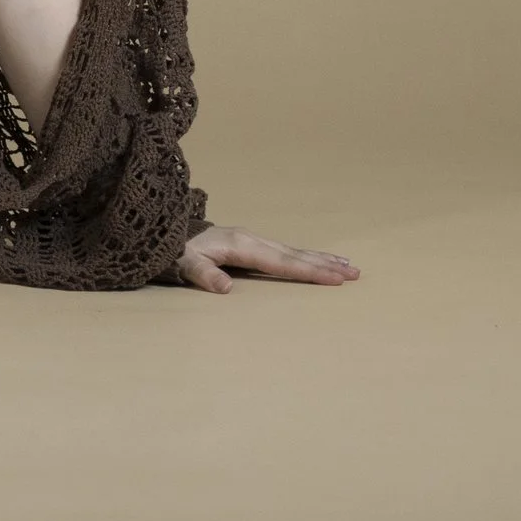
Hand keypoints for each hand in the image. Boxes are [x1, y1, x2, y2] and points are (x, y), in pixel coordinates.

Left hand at [176, 221, 359, 291]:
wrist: (166, 232)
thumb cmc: (175, 251)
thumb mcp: (183, 264)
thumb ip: (203, 274)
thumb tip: (225, 289)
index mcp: (241, 245)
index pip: (282, 262)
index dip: (309, 272)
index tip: (335, 278)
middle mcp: (252, 239)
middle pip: (295, 255)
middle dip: (325, 265)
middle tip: (355, 273)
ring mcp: (253, 240)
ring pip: (293, 251)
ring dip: (320, 259)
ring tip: (348, 265)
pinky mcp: (251, 244)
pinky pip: (285, 251)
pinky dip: (305, 256)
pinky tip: (317, 259)